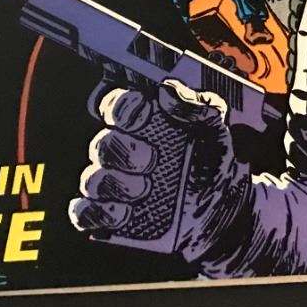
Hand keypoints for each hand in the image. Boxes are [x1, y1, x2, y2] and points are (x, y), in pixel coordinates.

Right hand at [70, 80, 249, 265]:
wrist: (221, 205)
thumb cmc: (212, 159)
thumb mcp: (214, 127)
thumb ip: (196, 105)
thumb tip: (166, 91)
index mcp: (142, 123)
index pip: (116, 106)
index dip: (122, 108)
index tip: (141, 115)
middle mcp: (121, 150)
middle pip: (102, 144)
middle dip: (125, 152)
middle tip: (152, 161)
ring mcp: (113, 184)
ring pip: (92, 179)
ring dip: (117, 184)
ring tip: (146, 189)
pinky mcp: (109, 215)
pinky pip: (85, 213)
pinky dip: (98, 213)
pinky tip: (123, 213)